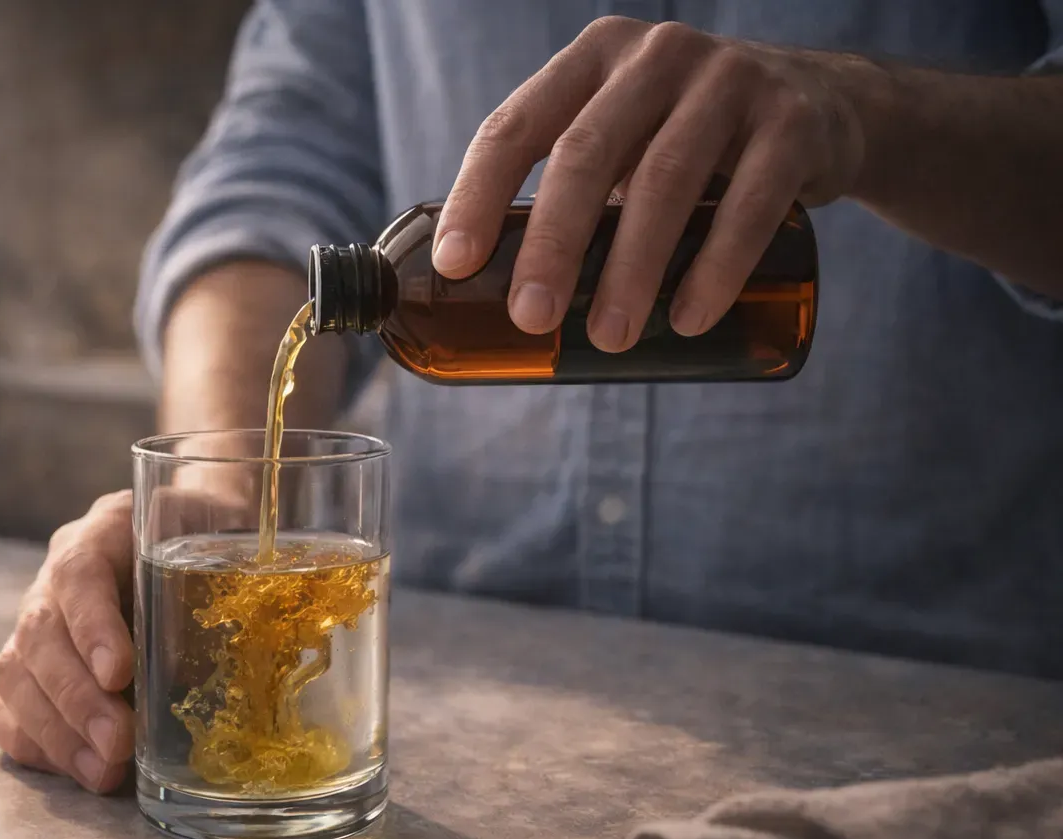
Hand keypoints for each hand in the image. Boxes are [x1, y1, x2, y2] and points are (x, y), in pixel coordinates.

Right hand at [0, 483, 251, 792]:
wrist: (194, 534)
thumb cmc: (215, 544)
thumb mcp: (225, 546)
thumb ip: (230, 580)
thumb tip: (264, 643)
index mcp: (105, 531)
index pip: (79, 572)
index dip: (92, 626)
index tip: (120, 674)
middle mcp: (57, 574)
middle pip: (39, 633)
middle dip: (76, 698)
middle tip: (118, 744)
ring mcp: (35, 621)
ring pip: (15, 674)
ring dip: (57, 731)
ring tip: (103, 772)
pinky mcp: (28, 667)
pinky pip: (4, 707)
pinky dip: (35, 743)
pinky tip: (77, 769)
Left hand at [432, 16, 869, 350]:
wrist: (826, 110)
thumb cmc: (689, 142)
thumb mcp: (623, 138)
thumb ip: (565, 191)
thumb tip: (487, 296)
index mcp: (591, 60)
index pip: (515, 127)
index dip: (477, 195)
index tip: (456, 265)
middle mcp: (655, 57)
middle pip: (586, 154)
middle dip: (553, 244)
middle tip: (531, 319)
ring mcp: (729, 81)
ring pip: (664, 181)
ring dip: (631, 269)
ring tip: (610, 336)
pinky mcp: (793, 123)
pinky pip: (749, 202)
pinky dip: (717, 267)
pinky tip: (689, 318)